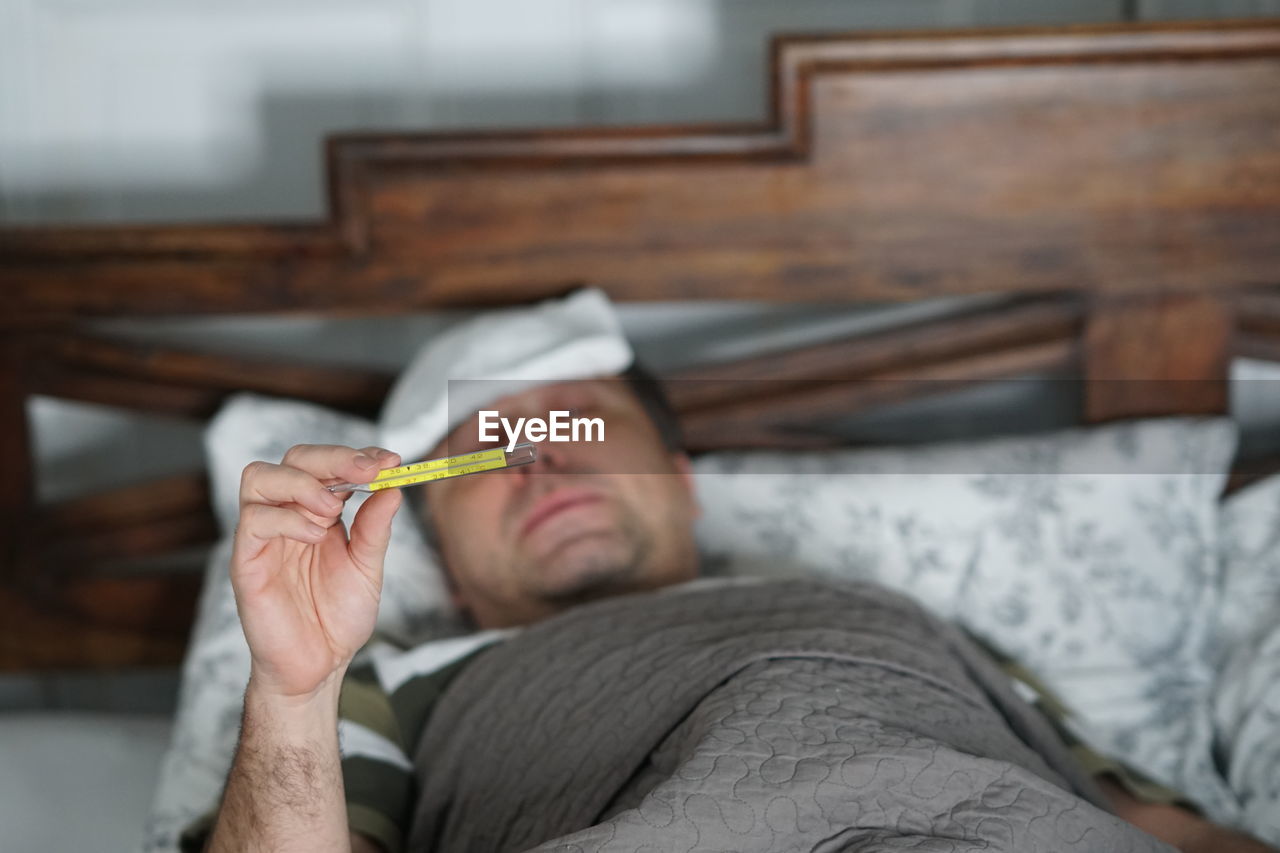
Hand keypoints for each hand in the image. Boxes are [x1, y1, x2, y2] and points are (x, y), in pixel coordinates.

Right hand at [231, 444, 402, 699]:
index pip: (327, 463)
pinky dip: (287, 519)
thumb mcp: (367, 567)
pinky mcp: (245, 562)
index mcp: (318, 512)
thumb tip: (393, 486)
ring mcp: (263, 536)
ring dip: (303, 483)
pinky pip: (253, 521)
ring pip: (259, 477)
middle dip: (334, 458)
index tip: (390, 461)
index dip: (357, 455)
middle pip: (294, 458)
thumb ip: (376, 528)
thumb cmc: (337, 618)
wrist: (318, 668)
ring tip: (334, 509)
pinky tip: (316, 535)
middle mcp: (287, 516)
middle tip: (368, 472)